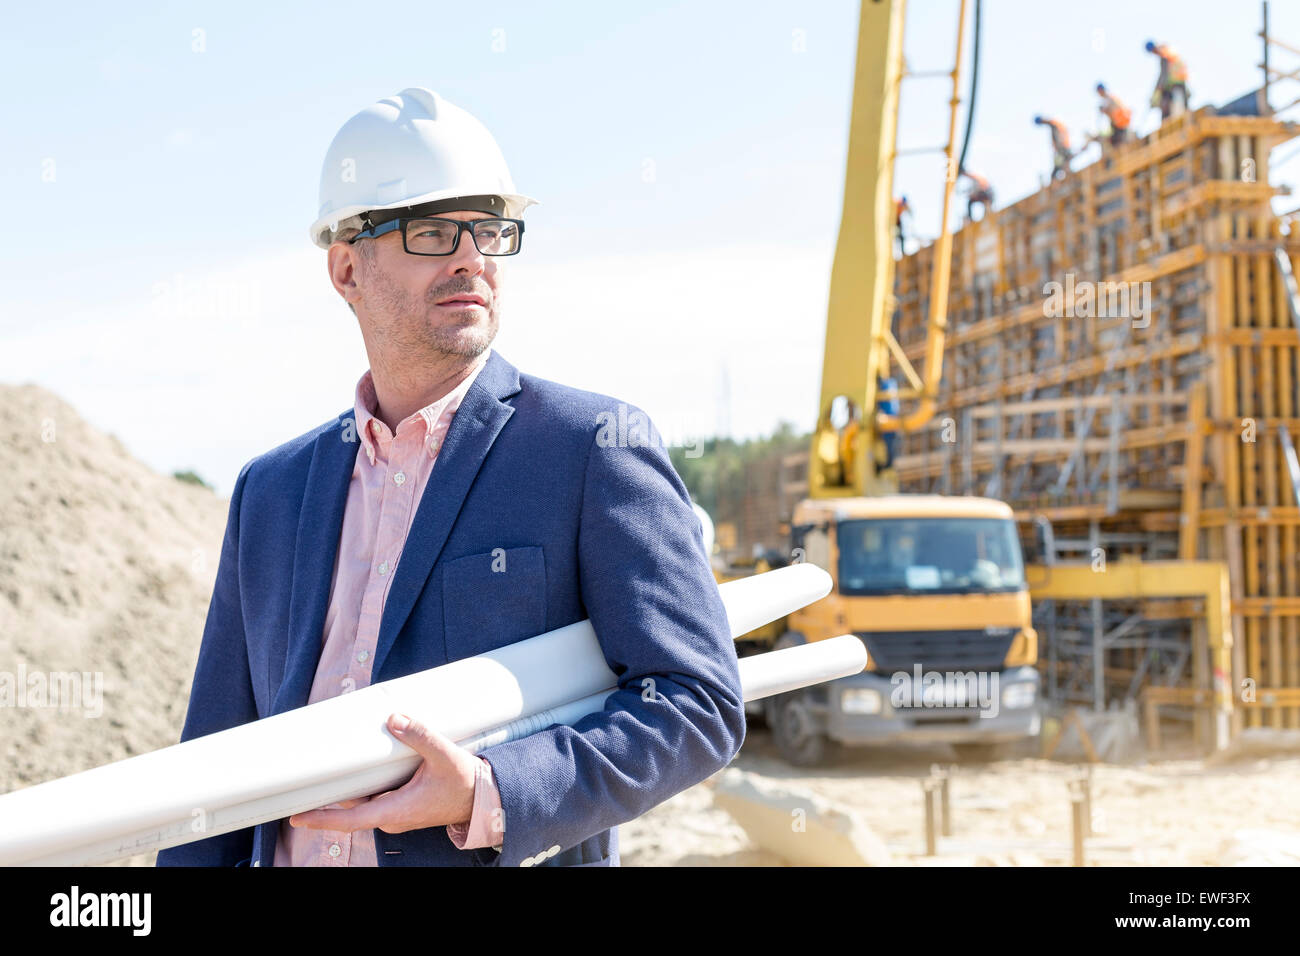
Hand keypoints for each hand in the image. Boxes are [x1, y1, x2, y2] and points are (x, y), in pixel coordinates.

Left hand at [288, 714, 478, 833]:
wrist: (483, 798)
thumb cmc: (465, 783)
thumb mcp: (445, 756)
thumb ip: (420, 736)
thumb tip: (395, 719)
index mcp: (396, 811)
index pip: (351, 819)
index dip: (323, 818)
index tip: (298, 818)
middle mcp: (392, 817)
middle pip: (350, 809)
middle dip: (326, 800)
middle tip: (301, 788)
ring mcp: (396, 813)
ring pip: (362, 803)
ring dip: (345, 792)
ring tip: (323, 777)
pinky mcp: (402, 807)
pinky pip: (374, 799)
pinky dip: (362, 788)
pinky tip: (358, 773)